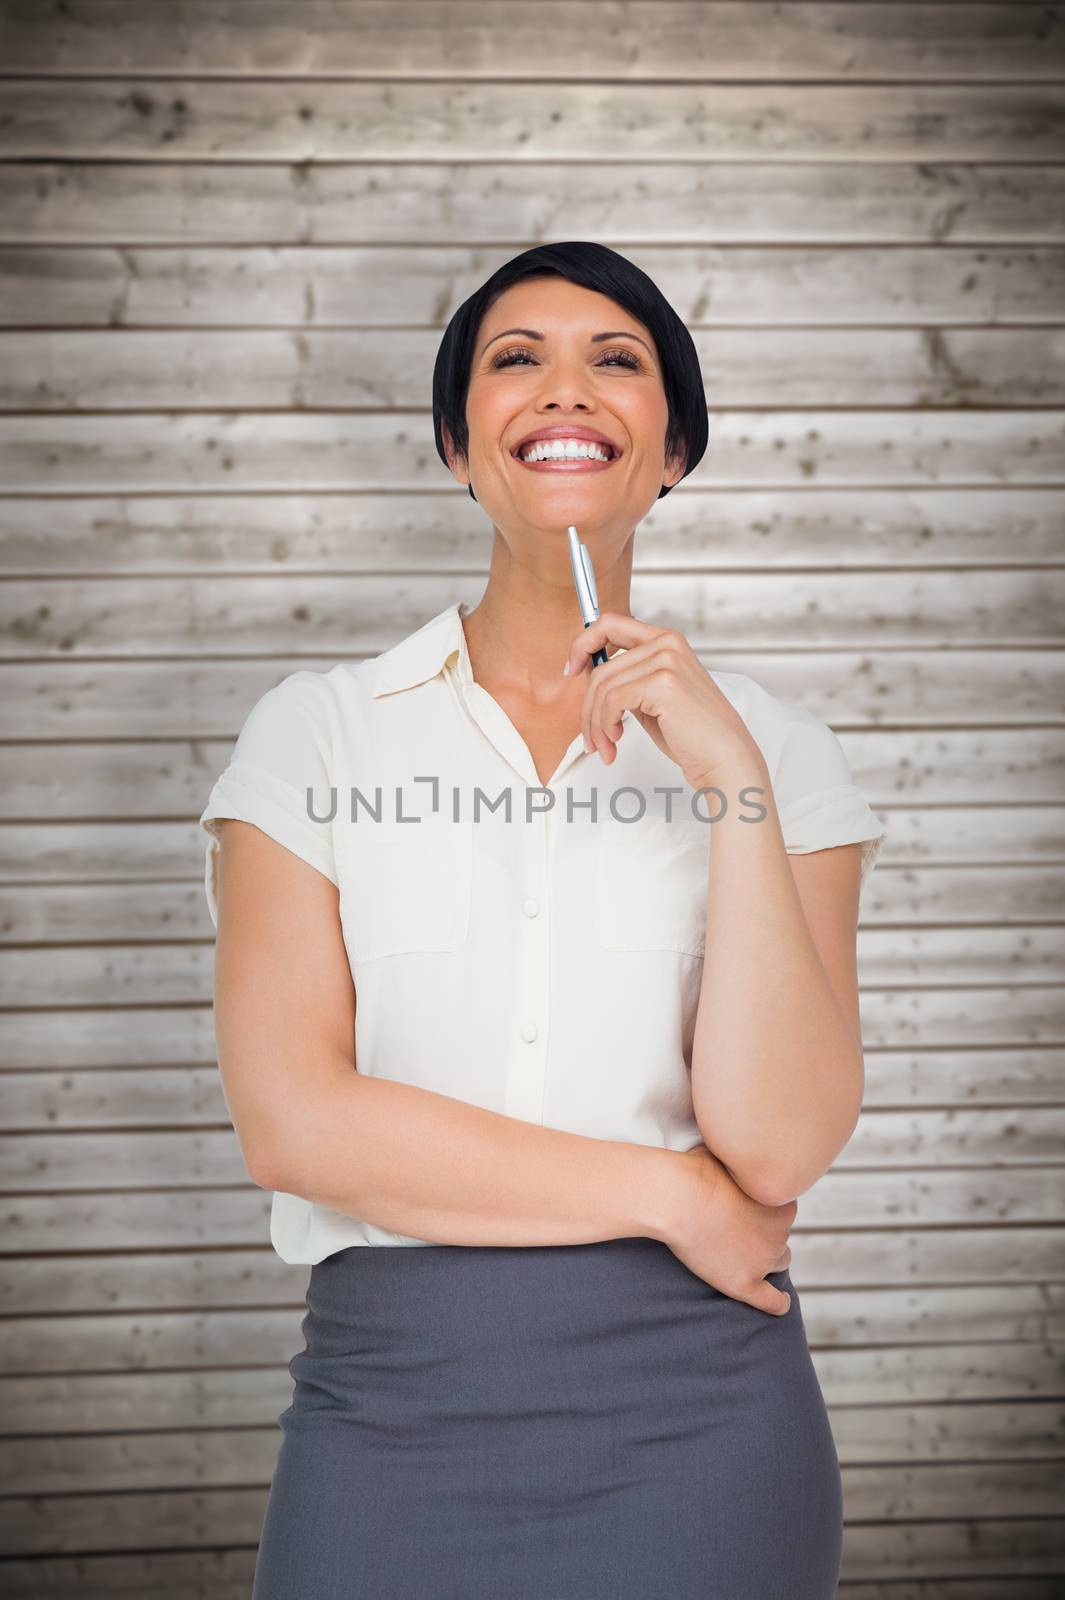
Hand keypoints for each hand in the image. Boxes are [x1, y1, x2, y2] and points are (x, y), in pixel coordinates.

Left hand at [563, 611, 764, 792]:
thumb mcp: (652, 698)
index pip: (610, 623)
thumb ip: (627, 680)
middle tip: (591, 739)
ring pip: (602, 688)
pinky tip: (615, 743)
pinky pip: (612, 702)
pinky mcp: (663, 683)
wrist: (724, 758)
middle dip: (588, 709)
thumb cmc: (691, 735)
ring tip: (604, 747)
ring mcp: (666, 660)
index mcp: (666, 640)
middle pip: (601, 669)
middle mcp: (667, 643)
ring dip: (595, 724)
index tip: (571, 670)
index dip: (582, 643)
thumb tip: (587, 672)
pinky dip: (605, 726)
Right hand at [658, 1144, 794, 1315]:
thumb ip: (739, 1159)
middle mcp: (779, 1232)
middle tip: (740, 1229)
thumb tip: (737, 1145)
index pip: (783, 1209)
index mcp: (781, 1201)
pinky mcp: (744, 1283)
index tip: (747, 1207)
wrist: (677, 1199)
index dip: (765, 1209)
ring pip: (778, 1262)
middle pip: (780, 1236)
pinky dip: (777, 1303)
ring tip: (749, 1258)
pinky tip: (780, 1302)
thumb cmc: (695, 1171)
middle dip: (765, 1234)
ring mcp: (763, 1259)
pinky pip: (771, 1301)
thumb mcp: (726, 1153)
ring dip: (767, 1260)